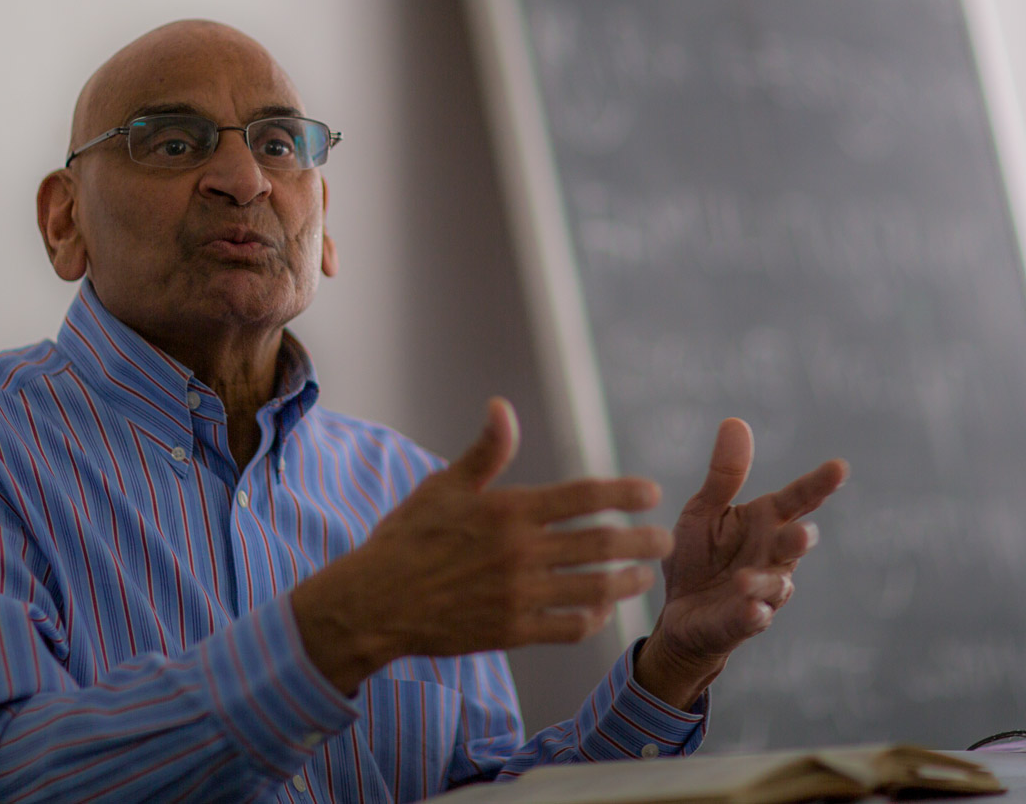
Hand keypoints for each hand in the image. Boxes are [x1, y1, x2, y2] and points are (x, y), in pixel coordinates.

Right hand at [292, 398, 673, 694]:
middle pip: (601, 543)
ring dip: (627, 582)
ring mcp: (518, 595)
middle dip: (643, 541)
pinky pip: (567, 628)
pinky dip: (592, 620)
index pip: (583, 496)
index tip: (651, 492)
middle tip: (665, 540)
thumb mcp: (443, 486)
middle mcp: (520, 552)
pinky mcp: (511, 632)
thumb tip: (503, 406)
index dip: (624, 492)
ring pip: (594, 588)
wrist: (373, 601)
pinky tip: (602, 611)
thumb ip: (485, 451)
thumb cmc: (406, 537)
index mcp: (508, 510)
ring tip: (644, 577)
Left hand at [636, 418, 848, 708]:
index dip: (818, 484)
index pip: (797, 500)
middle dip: (798, 539)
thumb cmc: (699, 555)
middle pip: (793, 544)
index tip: (839, 467)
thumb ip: (724, 474)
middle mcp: (772, 555)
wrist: (681, 610)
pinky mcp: (742, 621)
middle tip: (801, 531)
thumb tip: (735, 421)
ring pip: (774, 585)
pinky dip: (752, 615)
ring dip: (764, 581)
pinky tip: (750, 611)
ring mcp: (761, 591)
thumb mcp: (705, 509)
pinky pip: (752, 619)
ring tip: (744, 578)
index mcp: (764, 522)